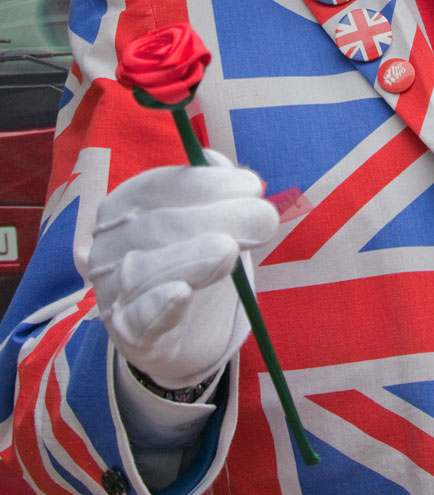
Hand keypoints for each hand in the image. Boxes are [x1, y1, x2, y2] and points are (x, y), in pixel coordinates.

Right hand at [88, 150, 279, 388]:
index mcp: (123, 207)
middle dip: (214, 218)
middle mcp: (108, 246)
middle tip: (265, 217)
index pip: (157, 187)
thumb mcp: (208, 218)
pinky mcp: (127, 334)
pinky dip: (159, 306)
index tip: (253, 186)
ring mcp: (112, 292)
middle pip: (155, 227)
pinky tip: (181, 293)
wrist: (185, 329)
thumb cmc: (195, 257)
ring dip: (189, 257)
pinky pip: (138, 320)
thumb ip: (213, 187)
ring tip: (229, 250)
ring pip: (143, 271)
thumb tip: (217, 160)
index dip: (205, 184)